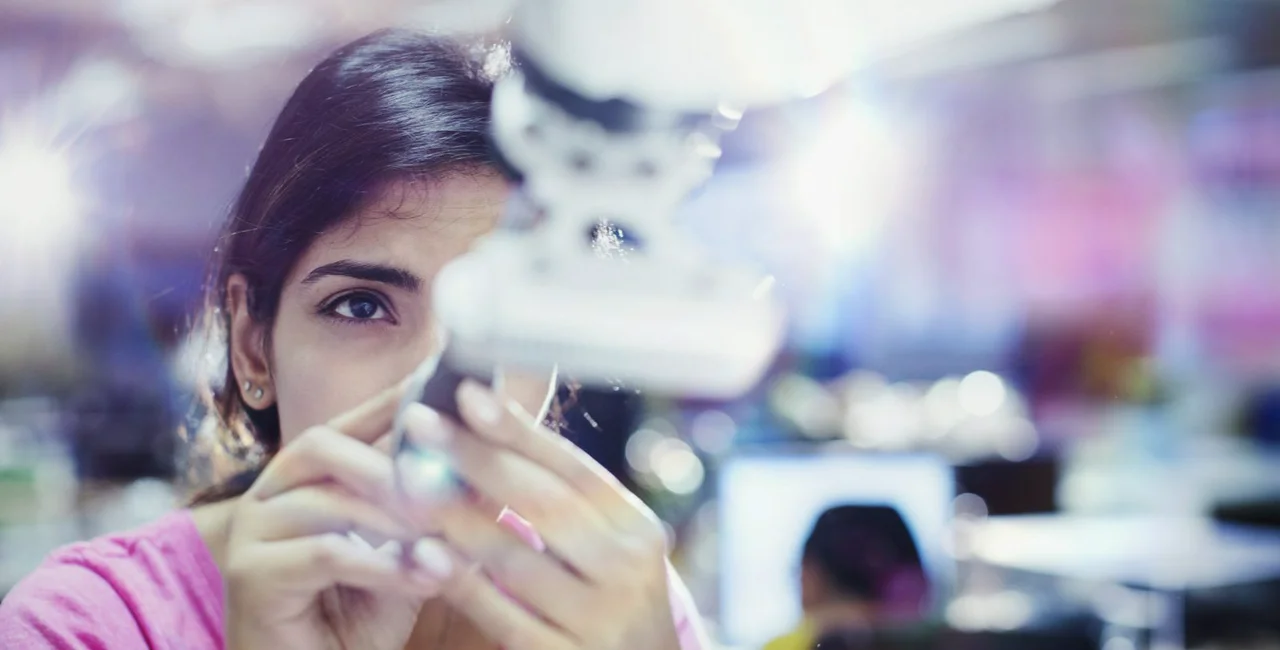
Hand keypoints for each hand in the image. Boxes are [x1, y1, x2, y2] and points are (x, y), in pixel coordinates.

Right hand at [222, 383, 453, 649]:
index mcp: (304, 476)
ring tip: (443, 540)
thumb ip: (430, 512)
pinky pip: (325, 553)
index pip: (349, 422)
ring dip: (395, 518)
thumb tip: (484, 470)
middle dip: (391, 464)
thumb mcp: (405, 552)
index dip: (394, 402)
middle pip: (323, 445)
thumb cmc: (359, 614)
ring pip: (326, 499)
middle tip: (447, 486)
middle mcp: (269, 492)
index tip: (446, 387)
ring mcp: (253, 532)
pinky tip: (422, 578)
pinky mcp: (251, 576)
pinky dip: (381, 564)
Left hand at [398, 380, 680, 649]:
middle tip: (420, 423)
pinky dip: (461, 581)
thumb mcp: (606, 544)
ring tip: (406, 478)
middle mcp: (625, 570)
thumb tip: (489, 423)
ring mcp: (597, 619)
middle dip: (476, 458)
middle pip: (543, 503)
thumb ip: (559, 498)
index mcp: (636, 528)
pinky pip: (502, 616)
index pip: (572, 469)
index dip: (518, 430)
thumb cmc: (607, 597)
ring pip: (516, 558)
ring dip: (454, 515)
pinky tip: (422, 552)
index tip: (468, 393)